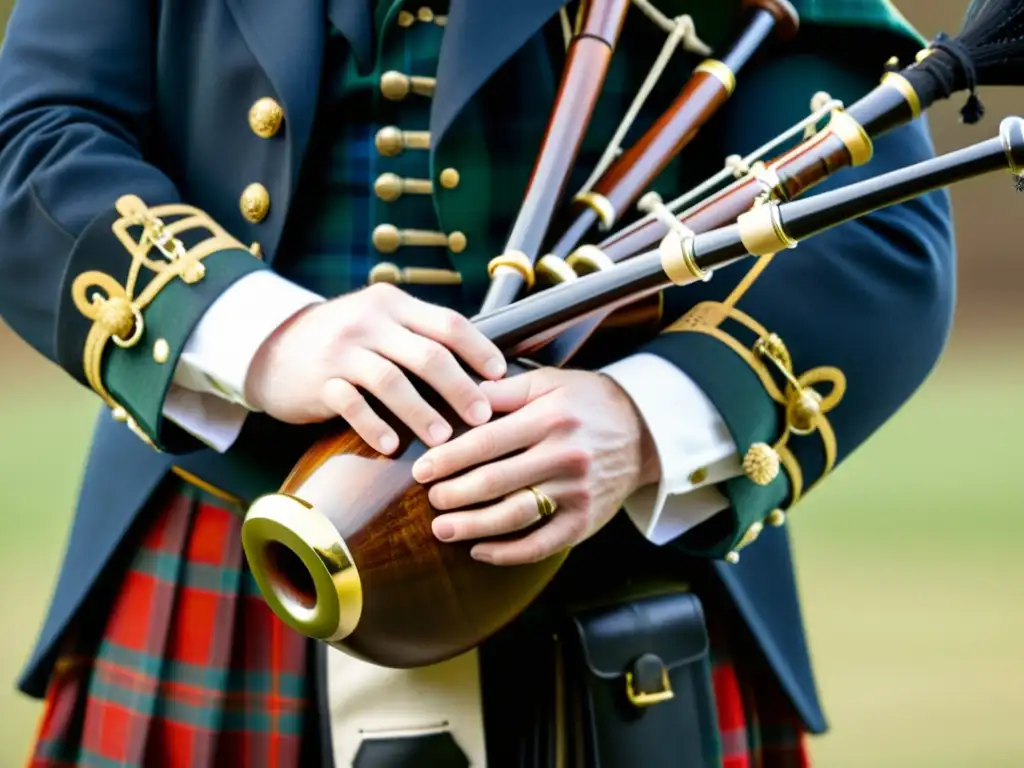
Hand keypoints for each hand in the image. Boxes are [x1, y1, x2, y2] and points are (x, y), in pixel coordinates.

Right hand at [244, 283, 506, 453]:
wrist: (270, 346)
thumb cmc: (340, 340)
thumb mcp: (378, 322)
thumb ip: (418, 336)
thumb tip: (478, 367)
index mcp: (392, 304)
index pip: (447, 323)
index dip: (478, 350)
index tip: (500, 376)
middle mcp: (368, 321)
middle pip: (427, 354)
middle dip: (460, 388)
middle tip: (482, 416)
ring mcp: (341, 350)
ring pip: (392, 381)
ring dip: (422, 412)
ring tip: (443, 439)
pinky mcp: (318, 381)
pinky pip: (352, 405)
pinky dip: (374, 426)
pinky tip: (391, 447)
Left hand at [411, 368, 660, 565]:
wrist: (644, 430)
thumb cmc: (587, 403)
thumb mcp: (549, 382)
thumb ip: (503, 390)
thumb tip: (458, 397)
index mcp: (550, 419)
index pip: (487, 442)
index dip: (449, 458)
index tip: (421, 469)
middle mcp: (564, 456)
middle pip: (496, 482)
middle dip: (454, 494)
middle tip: (429, 500)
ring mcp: (576, 492)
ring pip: (515, 516)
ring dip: (473, 526)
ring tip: (442, 529)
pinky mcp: (585, 521)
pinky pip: (542, 544)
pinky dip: (509, 553)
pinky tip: (480, 551)